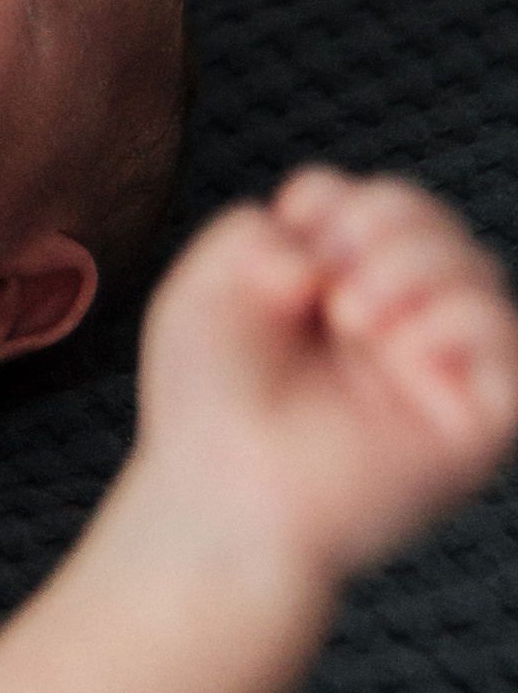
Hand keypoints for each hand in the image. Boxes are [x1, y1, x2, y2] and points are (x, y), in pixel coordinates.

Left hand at [136, 169, 517, 588]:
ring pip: (478, 269)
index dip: (335, 200)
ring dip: (412, 265)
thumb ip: (253, 231)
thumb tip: (317, 255)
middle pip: (433, 221)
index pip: (377, 203)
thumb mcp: (205, 289)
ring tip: (353, 316)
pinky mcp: (473, 425)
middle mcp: (398, 326)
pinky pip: (510, 345)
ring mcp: (438, 373)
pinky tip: (399, 346)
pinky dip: (458, 322)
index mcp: (341, 289)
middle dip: (379, 221)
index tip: (287, 242)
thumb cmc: (209, 403)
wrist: (221, 491)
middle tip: (327, 281)